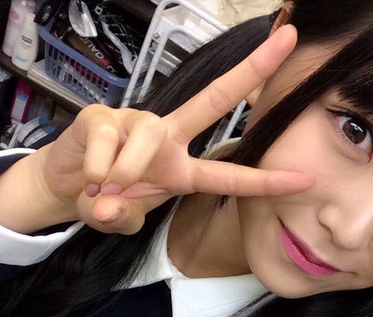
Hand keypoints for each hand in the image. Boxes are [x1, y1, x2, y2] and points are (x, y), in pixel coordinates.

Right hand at [35, 25, 312, 234]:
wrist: (65, 186)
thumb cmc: (104, 200)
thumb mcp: (119, 221)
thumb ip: (120, 220)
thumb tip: (108, 207)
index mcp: (182, 169)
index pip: (230, 175)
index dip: (266, 180)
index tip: (306, 179)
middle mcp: (167, 138)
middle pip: (215, 99)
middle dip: (252, 70)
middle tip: (289, 39)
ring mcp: (137, 123)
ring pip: (150, 135)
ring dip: (127, 170)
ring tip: (104, 187)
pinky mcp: (103, 116)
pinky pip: (108, 139)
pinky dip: (98, 167)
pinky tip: (89, 175)